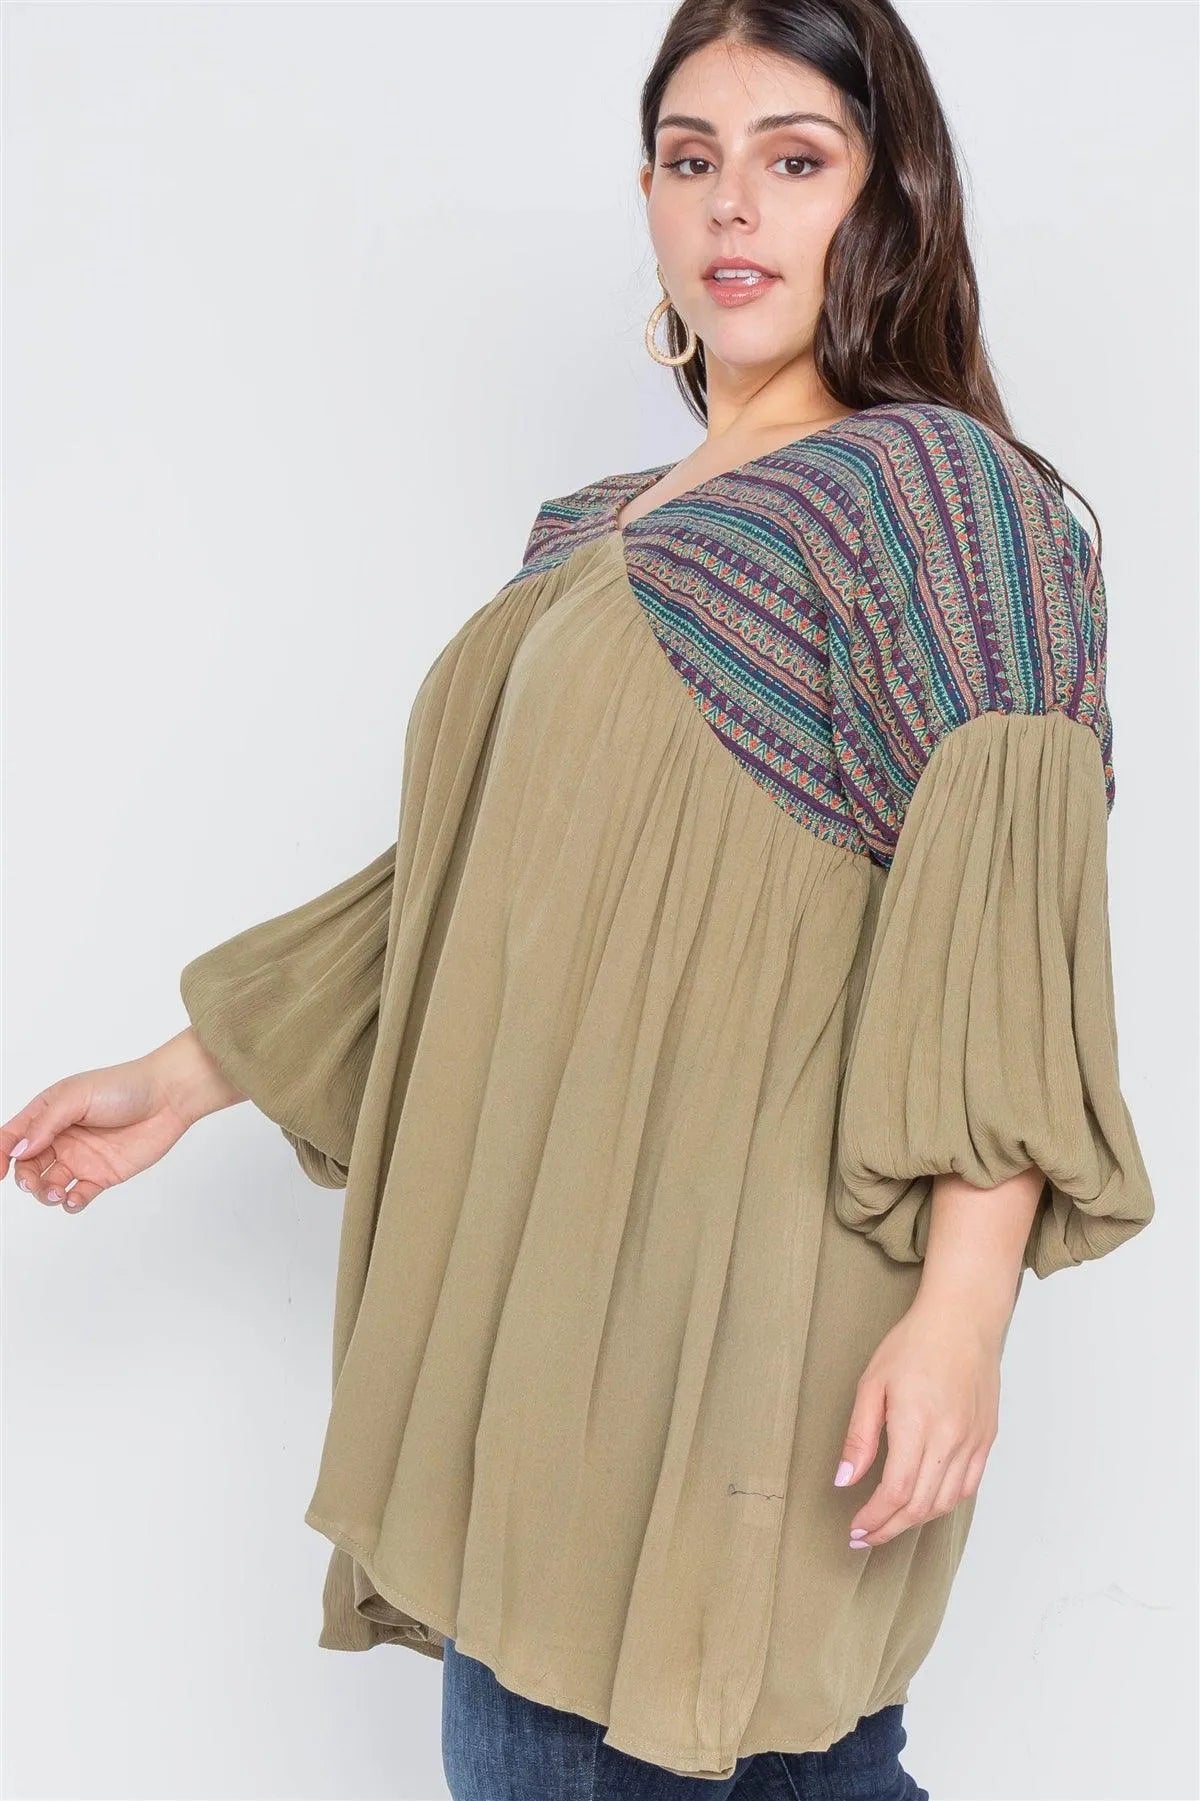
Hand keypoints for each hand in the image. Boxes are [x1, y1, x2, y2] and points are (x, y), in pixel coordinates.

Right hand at [2, 1028, 244, 1213]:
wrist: (169, 1097)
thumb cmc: (124, 1086)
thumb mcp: (77, 1096)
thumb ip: (46, 1123)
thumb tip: (18, 1149)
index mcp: (48, 1114)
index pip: (12, 1137)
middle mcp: (61, 1138)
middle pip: (27, 1166)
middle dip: (25, 1180)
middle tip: (34, 1184)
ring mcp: (81, 1158)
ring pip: (49, 1185)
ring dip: (45, 1195)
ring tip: (58, 1193)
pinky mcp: (103, 1175)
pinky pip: (78, 1196)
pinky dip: (71, 1203)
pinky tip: (75, 1198)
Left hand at [832, 1297, 1002, 1548]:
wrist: (963, 1320)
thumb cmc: (914, 1344)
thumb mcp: (872, 1383)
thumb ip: (859, 1436)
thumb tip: (845, 1479)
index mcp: (918, 1424)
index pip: (897, 1491)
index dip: (875, 1519)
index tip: (856, 1530)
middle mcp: (950, 1438)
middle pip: (921, 1505)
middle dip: (890, 1528)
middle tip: (866, 1537)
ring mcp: (973, 1441)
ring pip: (946, 1502)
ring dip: (916, 1521)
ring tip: (890, 1524)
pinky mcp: (986, 1439)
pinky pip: (967, 1487)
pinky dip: (944, 1504)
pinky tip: (924, 1504)